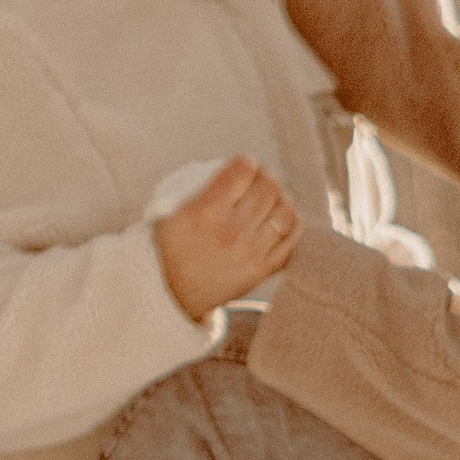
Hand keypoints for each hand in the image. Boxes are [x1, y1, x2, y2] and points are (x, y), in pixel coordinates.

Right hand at [154, 156, 299, 320]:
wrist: (172, 298)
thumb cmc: (169, 249)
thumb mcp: (167, 213)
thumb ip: (192, 186)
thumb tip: (221, 166)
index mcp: (205, 211)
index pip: (242, 170)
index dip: (246, 162)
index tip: (242, 166)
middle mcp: (231, 231)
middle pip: (268, 186)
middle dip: (266, 175)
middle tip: (259, 178)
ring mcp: (250, 252)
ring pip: (285, 210)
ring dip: (281, 197)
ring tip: (271, 197)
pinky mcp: (263, 269)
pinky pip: (292, 236)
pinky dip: (291, 221)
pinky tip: (281, 216)